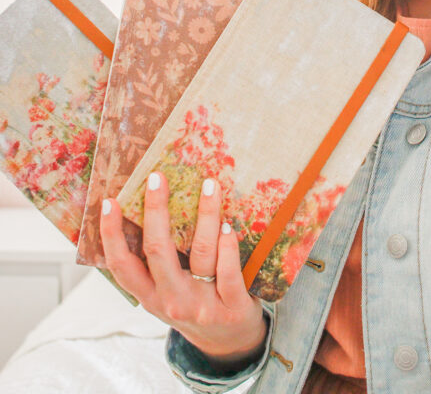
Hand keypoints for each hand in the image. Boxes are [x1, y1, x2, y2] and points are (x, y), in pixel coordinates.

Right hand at [100, 171, 266, 362]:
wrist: (229, 343)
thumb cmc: (193, 303)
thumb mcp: (167, 291)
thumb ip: (157, 262)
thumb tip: (148, 207)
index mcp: (150, 296)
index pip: (122, 267)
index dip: (112, 235)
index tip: (109, 202)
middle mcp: (172, 301)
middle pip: (158, 251)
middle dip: (156, 211)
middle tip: (157, 177)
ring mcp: (202, 305)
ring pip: (202, 252)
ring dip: (206, 215)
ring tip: (209, 184)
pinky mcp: (232, 306)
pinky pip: (229, 271)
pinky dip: (228, 245)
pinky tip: (228, 225)